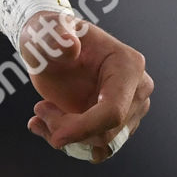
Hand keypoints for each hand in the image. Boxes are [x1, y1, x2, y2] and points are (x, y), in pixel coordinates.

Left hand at [20, 13, 152, 163]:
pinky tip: (48, 128)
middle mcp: (137, 89)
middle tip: (40, 110)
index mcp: (128, 65)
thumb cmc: (52, 33)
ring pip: (101, 143)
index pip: (113, 110)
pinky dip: (71, 144)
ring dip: (65, 136)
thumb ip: (56, 35)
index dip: (84, 128)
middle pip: (106, 131)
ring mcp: (130, 108)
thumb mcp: (48, 30)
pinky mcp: (118, 123)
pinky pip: (97, 147)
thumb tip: (69, 45)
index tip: (56, 136)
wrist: (51, 44)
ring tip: (40, 116)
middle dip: (67, 128)